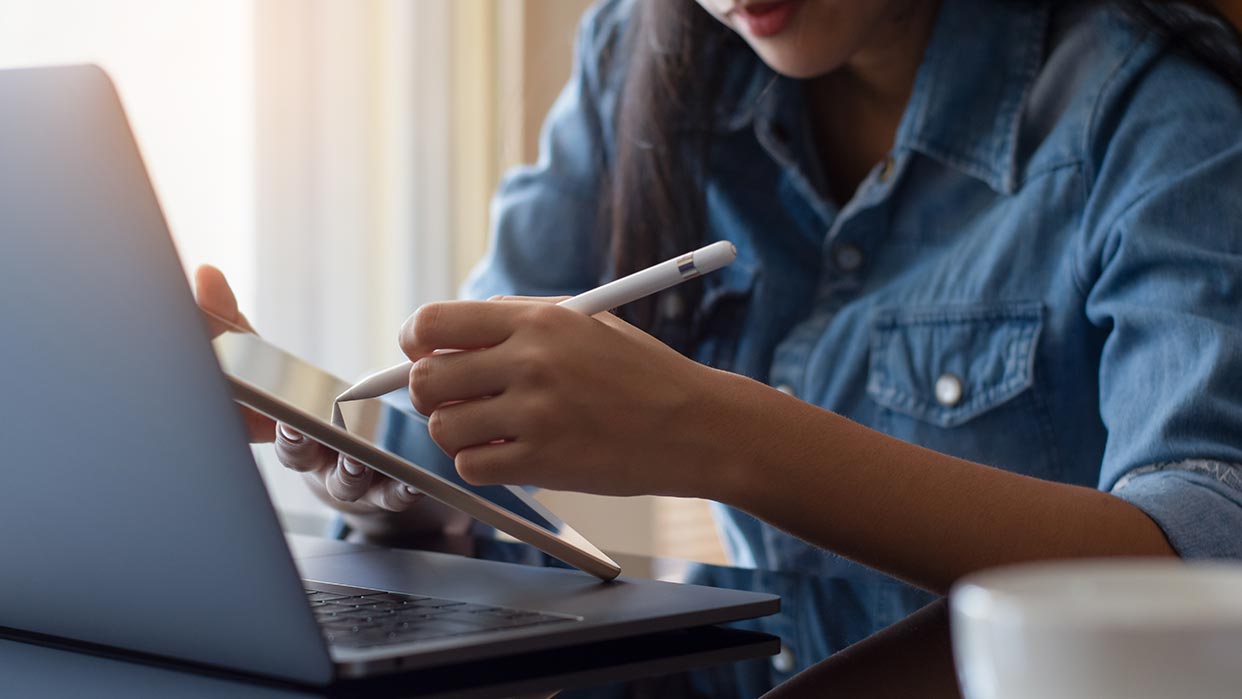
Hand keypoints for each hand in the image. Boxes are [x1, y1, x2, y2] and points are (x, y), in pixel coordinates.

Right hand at [194, 265, 427, 514]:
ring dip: (350, 474)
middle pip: (301, 458)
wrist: (333, 440)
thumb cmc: (283, 395)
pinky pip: (388, 494)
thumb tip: (206, 273)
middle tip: (309, 434)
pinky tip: (411, 484)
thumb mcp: (254, 353)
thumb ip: (225, 317)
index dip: (277, 426)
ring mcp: (342, 475)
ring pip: (344, 483)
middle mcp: (308, 457)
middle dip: (303, 448)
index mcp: (277, 428)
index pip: (266, 428)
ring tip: (361, 460)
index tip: (286, 417)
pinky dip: (399, 491)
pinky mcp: (378, 487)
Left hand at [398, 297, 738, 497]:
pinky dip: (481, 463)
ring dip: (456, 432)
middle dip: (429, 393)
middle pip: (425, 380)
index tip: (419, 354)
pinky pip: (471, 468)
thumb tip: (443, 335)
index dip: (414, 341)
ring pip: (442, 429)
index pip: (433, 323)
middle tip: (455, 398)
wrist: (694, 425)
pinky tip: (511, 452)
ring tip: (491, 428)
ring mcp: (535, 416)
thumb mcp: (583, 321)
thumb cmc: (640, 372)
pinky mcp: (542, 463)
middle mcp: (530, 363)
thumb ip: (516, 321)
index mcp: (537, 320)